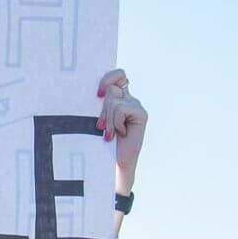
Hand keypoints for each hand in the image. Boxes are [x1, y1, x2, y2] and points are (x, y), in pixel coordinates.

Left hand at [95, 68, 146, 193]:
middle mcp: (129, 99)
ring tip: (108, 134)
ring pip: (114, 100)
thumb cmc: (101, 143)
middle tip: (101, 127)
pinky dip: (115, 123)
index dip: (108, 78)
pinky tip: (119, 134)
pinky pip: (121, 108)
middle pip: (112, 89)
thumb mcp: (98, 119)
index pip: (118, 75)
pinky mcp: (141, 114)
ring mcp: (136, 106)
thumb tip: (96, 92)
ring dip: (107, 119)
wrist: (113, 164)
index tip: (98, 94)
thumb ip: (100, 104)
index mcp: (118, 98)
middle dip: (102, 109)